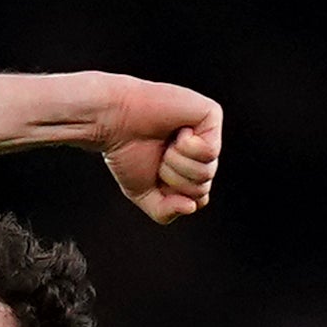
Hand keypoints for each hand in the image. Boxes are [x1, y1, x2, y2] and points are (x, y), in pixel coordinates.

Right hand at [98, 83, 219, 223]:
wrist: (114, 120)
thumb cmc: (126, 152)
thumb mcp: (144, 193)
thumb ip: (166, 212)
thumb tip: (191, 207)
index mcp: (191, 168)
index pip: (198, 200)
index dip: (173, 196)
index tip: (155, 175)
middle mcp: (203, 152)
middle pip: (202, 188)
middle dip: (174, 179)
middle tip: (159, 156)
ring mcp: (209, 133)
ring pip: (207, 172)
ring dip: (178, 163)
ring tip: (167, 143)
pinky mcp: (212, 114)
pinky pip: (211, 151)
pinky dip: (188, 146)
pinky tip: (178, 130)